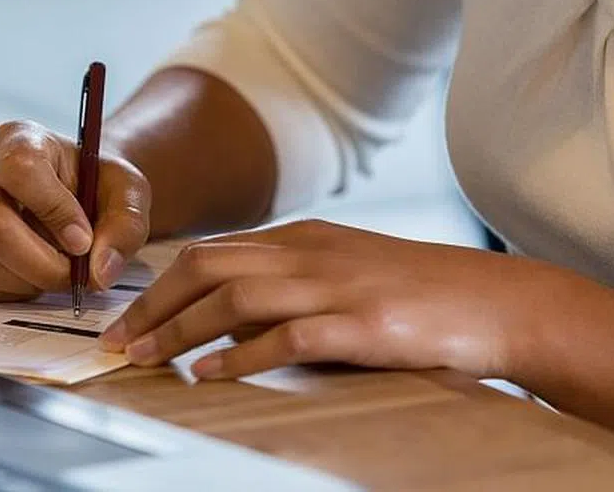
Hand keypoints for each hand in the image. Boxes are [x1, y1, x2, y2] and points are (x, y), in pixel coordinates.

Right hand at [0, 120, 150, 301]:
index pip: (19, 170)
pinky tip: (41, 275)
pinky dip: (16, 291)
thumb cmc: (99, 184)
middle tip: (79, 275)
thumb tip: (99, 271)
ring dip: (29, 281)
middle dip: (43, 263)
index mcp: (18, 139)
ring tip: (63, 272)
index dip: (53, 211)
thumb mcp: (128, 192)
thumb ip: (125, 225)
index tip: (84, 240)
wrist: (79, 193)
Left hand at [99, 221, 533, 380]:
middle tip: (116, 339)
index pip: (215, 250)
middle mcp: (313, 252)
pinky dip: (239, 356)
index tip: (128, 315)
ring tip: (144, 357)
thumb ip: (293, 282)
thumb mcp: (350, 271)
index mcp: (307, 237)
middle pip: (209, 264)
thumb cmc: (423, 293)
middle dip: (153, 303)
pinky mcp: (361, 326)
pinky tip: (209, 375)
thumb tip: (230, 314)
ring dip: (180, 328)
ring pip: (235, 296)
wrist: (496, 301)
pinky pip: (285, 337)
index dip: (162, 282)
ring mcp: (337, 286)